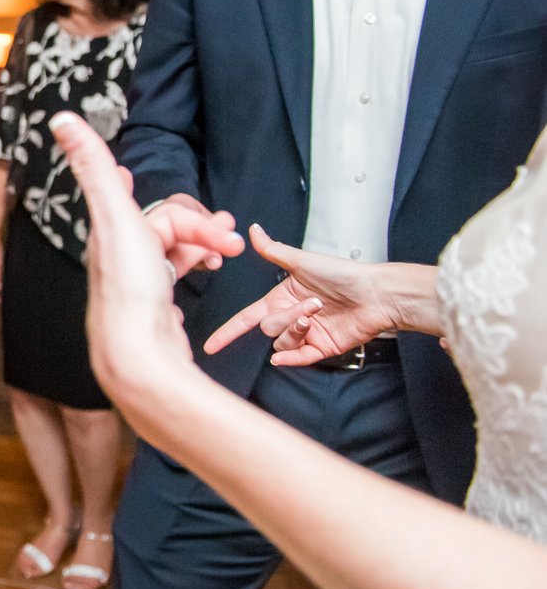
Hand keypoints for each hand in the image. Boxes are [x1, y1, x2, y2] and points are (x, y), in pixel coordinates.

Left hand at [50, 112, 229, 398]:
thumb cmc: (127, 289)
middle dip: (202, 225)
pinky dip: (195, 269)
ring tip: (228, 254)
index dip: (126, 185)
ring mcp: (136, 286)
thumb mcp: (114, 215)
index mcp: (108, 233)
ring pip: (174, 252)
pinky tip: (207, 274)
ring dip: (204, 245)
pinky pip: (177, 280)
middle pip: (167, 227)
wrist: (140, 357)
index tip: (127, 176)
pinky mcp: (154, 311)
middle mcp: (117, 258)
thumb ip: (94, 165)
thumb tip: (59, 118)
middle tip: (232, 240)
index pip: (131, 200)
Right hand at [203, 225, 401, 364]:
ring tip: (317, 317)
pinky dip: (291, 359)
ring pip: (282, 343)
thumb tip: (252, 230)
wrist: (377, 294)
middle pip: (268, 328)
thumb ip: (272, 250)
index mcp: (281, 298)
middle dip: (286, 317)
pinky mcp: (322, 348)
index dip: (228, 332)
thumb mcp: (303, 260)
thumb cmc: (344, 273)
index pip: (247, 318)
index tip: (210, 346)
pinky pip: (298, 358)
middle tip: (313, 305)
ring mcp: (306, 334)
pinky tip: (285, 357)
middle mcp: (291, 317)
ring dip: (295, 331)